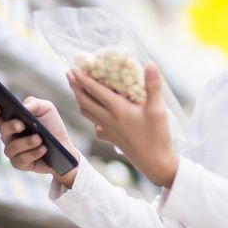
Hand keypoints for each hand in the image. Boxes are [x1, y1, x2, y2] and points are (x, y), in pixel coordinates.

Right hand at [0, 97, 81, 187]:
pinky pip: (21, 160)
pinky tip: (43, 149)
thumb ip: (34, 103)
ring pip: (12, 147)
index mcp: (11, 120)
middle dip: (11, 126)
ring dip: (26, 142)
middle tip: (21, 125)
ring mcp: (13, 150)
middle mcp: (9, 136)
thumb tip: (23, 107)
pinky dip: (33, 153)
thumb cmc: (52, 126)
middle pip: (3, 130)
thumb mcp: (46, 109)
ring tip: (39, 139)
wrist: (64, 147)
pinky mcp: (20, 163)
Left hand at [67, 63, 178, 187]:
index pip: (94, 90)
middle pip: (84, 101)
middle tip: (69, 73)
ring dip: (80, 99)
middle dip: (75, 86)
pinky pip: (95, 125)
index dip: (83, 78)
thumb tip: (151, 64)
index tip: (74, 67)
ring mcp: (107, 130)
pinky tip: (96, 114)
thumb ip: (153, 85)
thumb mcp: (158, 109)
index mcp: (117, 109)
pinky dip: (91, 115)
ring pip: (87, 113)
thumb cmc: (157, 136)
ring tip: (77, 90)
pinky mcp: (111, 139)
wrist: (154, 163)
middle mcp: (108, 119)